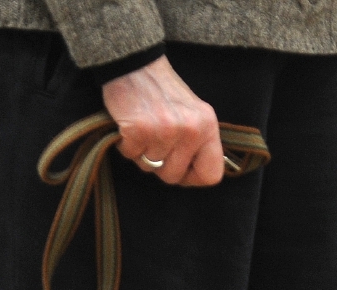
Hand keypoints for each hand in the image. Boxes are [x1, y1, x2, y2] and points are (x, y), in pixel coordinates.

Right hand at [101, 55, 224, 186]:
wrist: (134, 64)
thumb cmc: (163, 91)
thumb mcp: (193, 113)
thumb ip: (199, 142)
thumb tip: (196, 174)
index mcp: (208, 128)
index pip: (210, 175)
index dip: (192, 178)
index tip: (181, 169)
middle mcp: (191, 131)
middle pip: (174, 176)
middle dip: (160, 166)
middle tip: (154, 143)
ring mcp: (165, 131)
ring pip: (150, 167)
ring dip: (141, 153)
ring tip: (143, 130)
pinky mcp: (139, 130)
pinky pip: (131, 155)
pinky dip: (126, 145)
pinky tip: (130, 127)